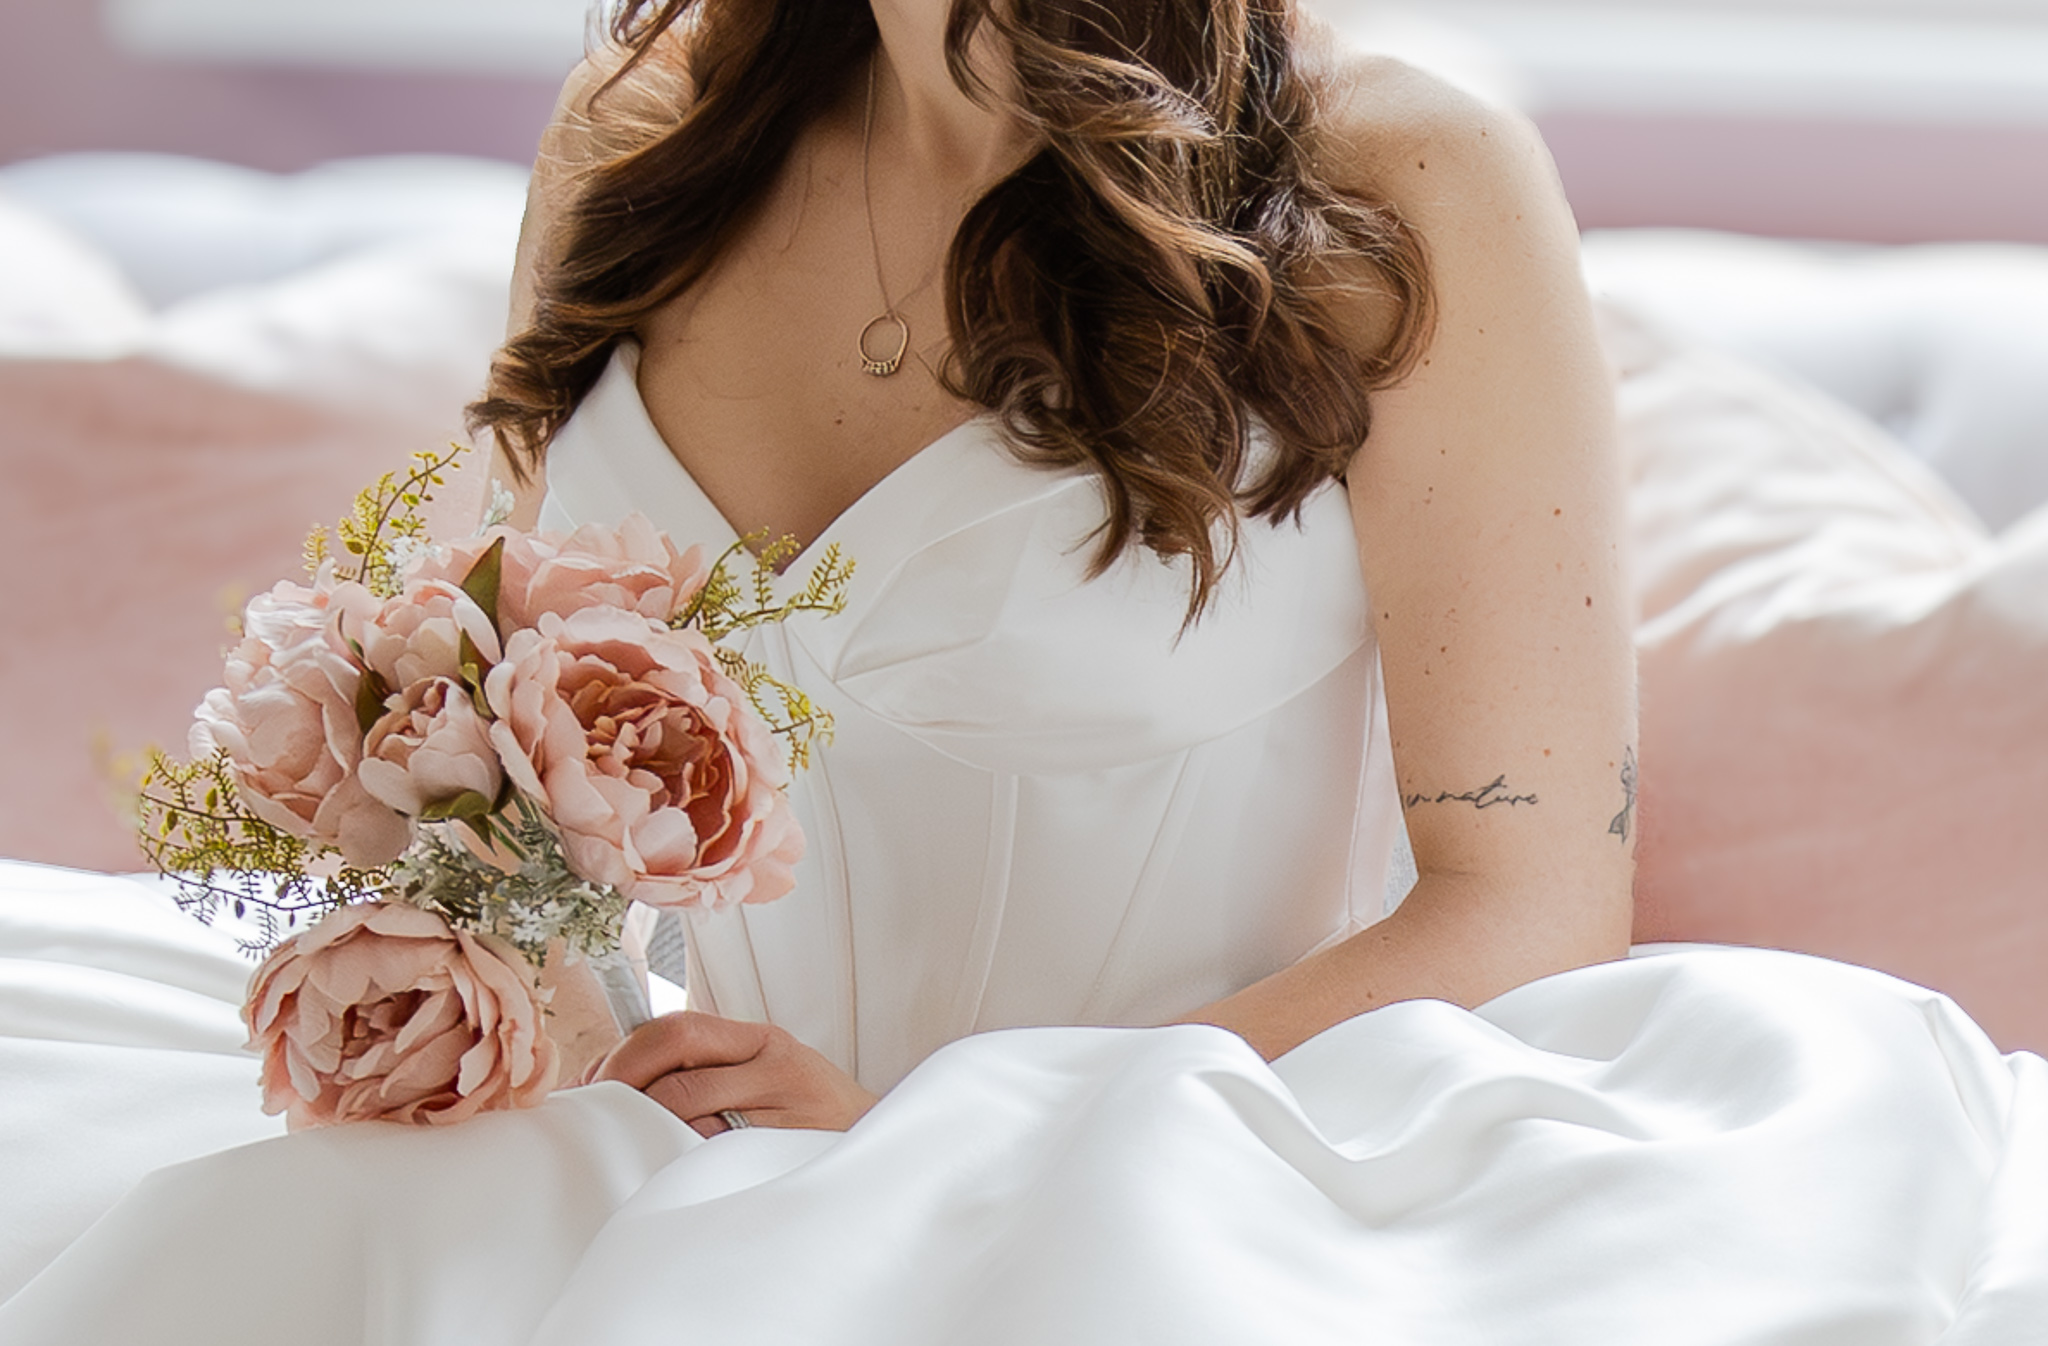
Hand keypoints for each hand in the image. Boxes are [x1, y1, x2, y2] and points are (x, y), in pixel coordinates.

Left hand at [588, 1011, 878, 1137]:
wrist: (882, 1152)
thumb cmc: (815, 1128)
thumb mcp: (771, 1087)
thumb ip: (715, 1079)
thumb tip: (632, 1094)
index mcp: (759, 1041)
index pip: (676, 1025)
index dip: (624, 1051)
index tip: (593, 1083)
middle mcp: (771, 1056)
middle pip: (676, 1042)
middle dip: (625, 1073)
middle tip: (599, 1109)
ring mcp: (783, 1093)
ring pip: (686, 1095)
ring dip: (647, 1116)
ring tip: (631, 1138)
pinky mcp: (788, 1133)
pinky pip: (714, 1141)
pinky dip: (685, 1149)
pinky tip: (677, 1163)